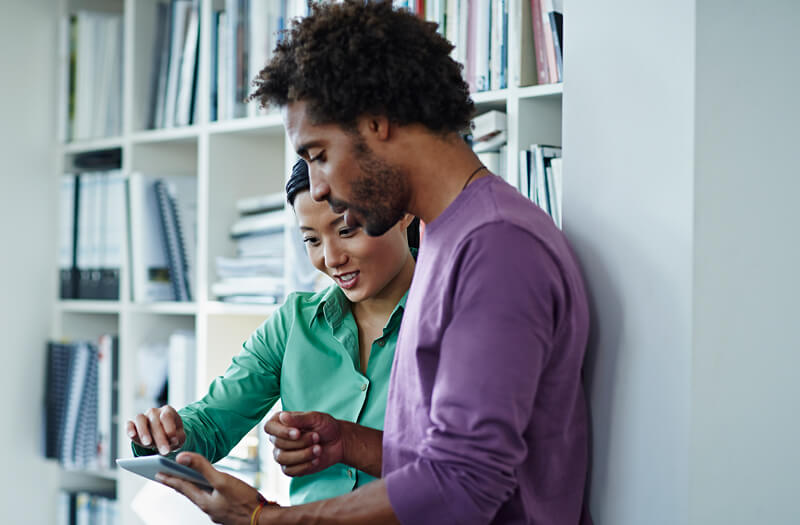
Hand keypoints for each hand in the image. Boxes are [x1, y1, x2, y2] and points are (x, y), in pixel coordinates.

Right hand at [126, 405, 185, 455]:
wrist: (163, 437)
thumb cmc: (172, 436)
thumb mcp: (179, 437)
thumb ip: (178, 437)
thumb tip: (172, 441)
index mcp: (168, 411)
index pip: (167, 416)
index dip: (170, 428)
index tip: (173, 440)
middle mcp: (154, 412)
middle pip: (155, 421)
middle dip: (160, 438)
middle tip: (164, 451)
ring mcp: (143, 417)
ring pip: (140, 419)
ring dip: (144, 432)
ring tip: (148, 444)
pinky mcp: (133, 424)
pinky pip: (129, 424)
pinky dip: (129, 429)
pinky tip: (132, 436)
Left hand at [156, 452, 278, 524]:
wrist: (263, 518)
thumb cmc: (244, 500)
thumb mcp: (222, 480)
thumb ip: (202, 467)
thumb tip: (181, 457)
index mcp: (203, 501)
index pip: (182, 487)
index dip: (169, 478)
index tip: (157, 473)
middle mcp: (208, 508)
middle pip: (188, 492)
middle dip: (176, 482)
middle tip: (164, 476)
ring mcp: (217, 511)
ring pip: (200, 496)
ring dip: (190, 487)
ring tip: (184, 479)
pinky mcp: (227, 511)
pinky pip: (211, 499)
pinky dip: (205, 491)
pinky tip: (210, 488)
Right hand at [264, 411, 343, 476]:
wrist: (338, 442)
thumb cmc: (325, 426)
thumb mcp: (315, 418)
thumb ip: (299, 418)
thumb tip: (282, 417)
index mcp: (280, 422)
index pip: (269, 427)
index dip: (282, 432)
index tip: (298, 433)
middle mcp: (278, 438)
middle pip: (279, 444)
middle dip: (300, 442)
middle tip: (317, 437)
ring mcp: (282, 454)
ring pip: (282, 458)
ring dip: (303, 454)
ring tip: (319, 449)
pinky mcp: (290, 468)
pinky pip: (290, 471)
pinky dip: (305, 466)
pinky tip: (316, 459)